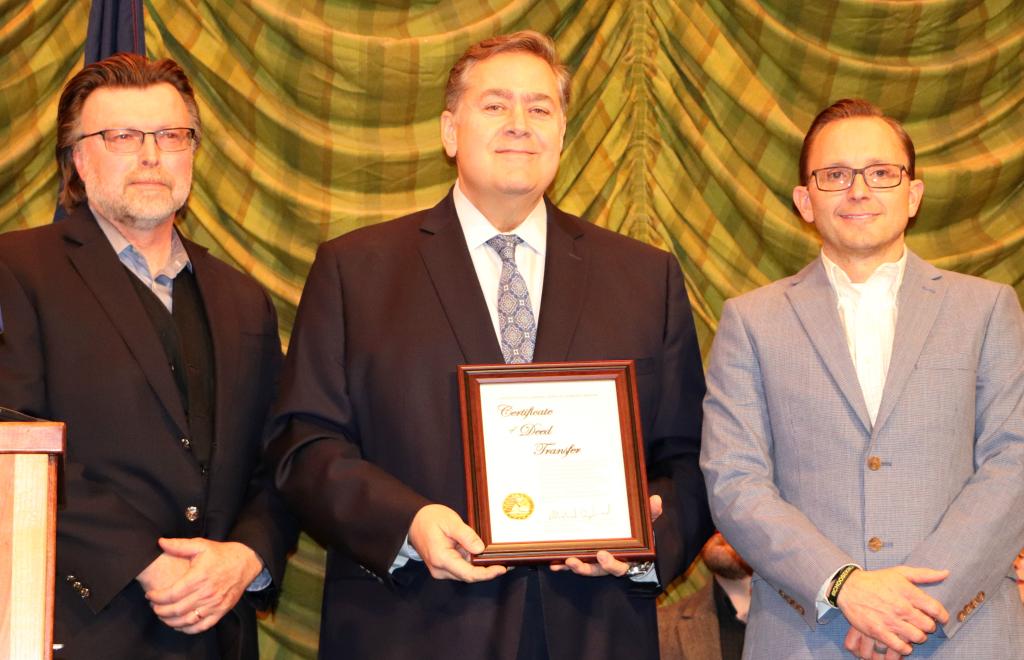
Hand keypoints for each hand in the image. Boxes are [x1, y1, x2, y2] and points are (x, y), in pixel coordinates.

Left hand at [145, 538, 263, 633]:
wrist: (246, 562)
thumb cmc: (221, 554)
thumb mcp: (201, 545)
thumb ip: (179, 545)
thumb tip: (161, 542)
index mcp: (199, 577)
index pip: (172, 594)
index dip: (157, 597)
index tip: (150, 595)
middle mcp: (207, 593)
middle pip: (177, 609)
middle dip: (160, 610)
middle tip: (153, 607)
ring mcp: (215, 604)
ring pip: (187, 620)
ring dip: (170, 621)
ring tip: (163, 615)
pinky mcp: (221, 611)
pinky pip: (201, 626)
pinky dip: (188, 629)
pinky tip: (179, 625)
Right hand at [408, 504, 506, 581]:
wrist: (413, 521)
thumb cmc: (430, 519)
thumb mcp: (451, 522)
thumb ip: (466, 536)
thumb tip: (481, 549)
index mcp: (441, 558)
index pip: (469, 574)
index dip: (487, 574)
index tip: (502, 568)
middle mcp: (440, 569)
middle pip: (469, 576)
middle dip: (488, 570)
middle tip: (506, 562)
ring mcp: (441, 570)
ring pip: (466, 573)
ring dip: (480, 566)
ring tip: (497, 557)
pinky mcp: (443, 567)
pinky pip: (461, 568)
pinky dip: (473, 563)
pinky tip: (482, 554)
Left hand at [550, 495, 661, 576]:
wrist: (632, 542)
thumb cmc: (638, 536)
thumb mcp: (646, 526)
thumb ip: (652, 514)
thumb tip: (656, 500)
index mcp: (624, 559)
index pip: (619, 566)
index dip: (610, 563)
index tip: (602, 554)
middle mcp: (608, 565)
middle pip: (597, 571)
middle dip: (585, 567)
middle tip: (574, 561)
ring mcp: (595, 563)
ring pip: (584, 568)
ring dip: (573, 566)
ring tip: (564, 561)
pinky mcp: (585, 559)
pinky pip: (573, 564)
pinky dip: (563, 564)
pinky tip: (553, 562)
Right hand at [838, 565, 948, 655]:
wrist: (849, 588)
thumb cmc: (876, 580)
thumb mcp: (900, 572)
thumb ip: (924, 574)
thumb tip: (946, 573)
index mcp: (908, 592)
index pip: (936, 609)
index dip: (942, 616)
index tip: (939, 618)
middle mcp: (901, 607)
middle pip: (928, 626)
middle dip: (928, 626)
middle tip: (922, 623)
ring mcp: (890, 620)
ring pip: (917, 637)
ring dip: (917, 636)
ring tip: (912, 632)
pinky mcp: (879, 631)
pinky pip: (901, 647)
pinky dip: (905, 648)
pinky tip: (903, 642)